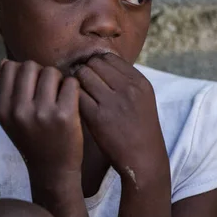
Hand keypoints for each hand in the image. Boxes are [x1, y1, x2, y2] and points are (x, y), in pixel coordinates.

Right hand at [0, 60, 82, 193]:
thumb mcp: (10, 120)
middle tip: (48, 90)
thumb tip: (5, 62)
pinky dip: (73, 88)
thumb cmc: (32, 139)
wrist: (52, 170)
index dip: (23, 72)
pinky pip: (71, 82)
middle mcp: (19, 110)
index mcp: (3, 109)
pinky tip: (71, 102)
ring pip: (51, 71)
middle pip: (30, 66)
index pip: (9, 68)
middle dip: (41, 73)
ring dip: (58, 79)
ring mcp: (42, 113)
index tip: (32, 85)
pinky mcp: (65, 115)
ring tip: (59, 96)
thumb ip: (6, 92)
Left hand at [76, 54, 168, 188]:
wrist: (143, 159)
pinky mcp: (98, 117)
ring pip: (82, 75)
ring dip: (76, 82)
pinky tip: (73, 105)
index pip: (108, 57)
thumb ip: (124, 80)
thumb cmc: (139, 129)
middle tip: (81, 83)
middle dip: (84, 71)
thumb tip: (99, 63)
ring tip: (76, 93)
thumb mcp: (142, 98)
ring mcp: (113, 102)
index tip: (92, 75)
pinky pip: (77, 94)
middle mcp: (128, 88)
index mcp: (139, 81)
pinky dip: (72, 96)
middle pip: (93, 63)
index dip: (96, 64)